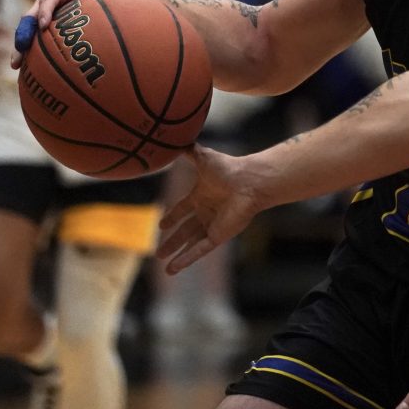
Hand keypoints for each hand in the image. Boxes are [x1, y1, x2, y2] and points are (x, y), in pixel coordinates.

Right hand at [10, 0, 116, 68]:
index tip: (43, 26)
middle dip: (23, 33)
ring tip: (15, 65)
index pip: (48, 0)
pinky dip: (28, 54)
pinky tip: (25, 70)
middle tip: (21, 47)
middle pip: (29, 18)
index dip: (44, 12)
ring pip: (26, 32)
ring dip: (20, 48)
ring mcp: (41, 16)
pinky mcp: (42, 28)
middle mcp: (43, 4)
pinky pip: (32, 40)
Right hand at [155, 144, 261, 273]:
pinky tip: (173, 268)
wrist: (250, 181)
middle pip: (185, 229)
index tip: (162, 224)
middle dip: (172, 240)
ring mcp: (212, 224)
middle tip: (158, 251)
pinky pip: (199, 250)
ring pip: (190, 242)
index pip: (183, 208)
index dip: (172, 216)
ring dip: (177, 252)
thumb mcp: (203, 158)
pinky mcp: (218, 235)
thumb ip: (188, 152)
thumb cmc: (229, 168)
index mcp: (202, 195)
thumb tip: (175, 139)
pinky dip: (186, 259)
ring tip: (163, 263)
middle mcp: (207, 211)